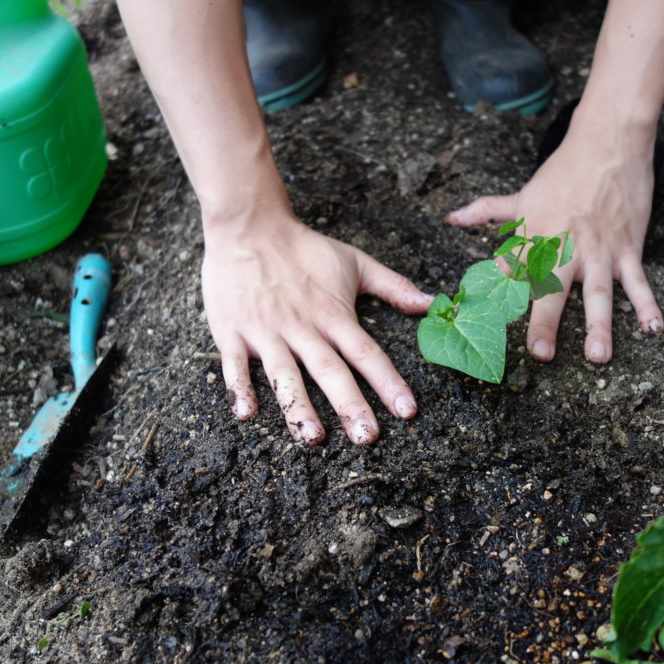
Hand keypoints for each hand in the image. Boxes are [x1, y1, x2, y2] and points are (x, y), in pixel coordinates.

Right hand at [201, 218, 430, 444]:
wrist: (249, 225)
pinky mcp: (233, 331)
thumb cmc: (304, 248)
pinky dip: (239, 388)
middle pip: (330, 370)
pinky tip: (247, 414)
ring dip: (298, 406)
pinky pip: (235, 364)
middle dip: (349, 405)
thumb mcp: (355, 262)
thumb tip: (430, 303)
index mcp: (333, 314)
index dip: (388, 381)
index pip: (366, 352)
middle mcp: (302, 327)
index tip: (407, 411)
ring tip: (312, 437)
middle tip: (367, 437)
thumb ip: (393, 286)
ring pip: (284, 374)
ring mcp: (266, 331)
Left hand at [446, 111, 663, 363]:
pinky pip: (639, 282)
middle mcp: (565, 248)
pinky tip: (654, 328)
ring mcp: (599, 250)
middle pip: (553, 290)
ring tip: (599, 356)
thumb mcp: (521, 195)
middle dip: (546, 322)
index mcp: (535, 237)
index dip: (500, 299)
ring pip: (598, 293)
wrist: (607, 144)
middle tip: (541, 354)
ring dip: (599, 325)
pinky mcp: (628, 248)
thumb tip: (451, 218)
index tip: (489, 330)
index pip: (512, 273)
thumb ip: (486, 211)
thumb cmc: (562, 172)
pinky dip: (648, 304)